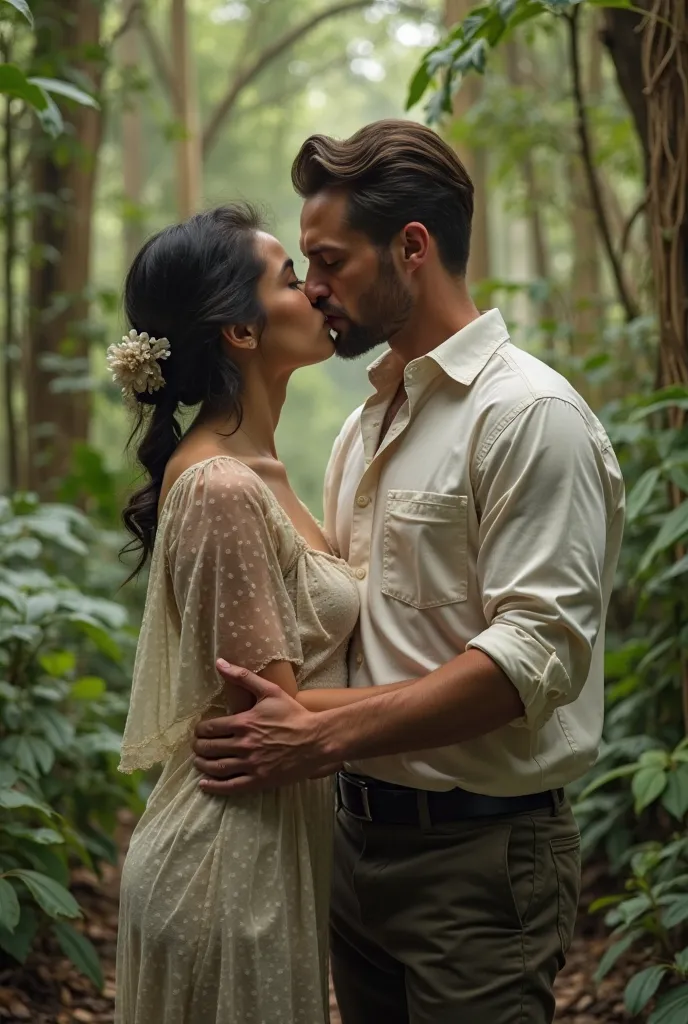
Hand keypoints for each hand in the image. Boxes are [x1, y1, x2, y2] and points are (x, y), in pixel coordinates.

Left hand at [192, 660, 327, 794]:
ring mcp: (251, 764)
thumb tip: (219, 662)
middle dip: (199, 747)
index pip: (210, 728)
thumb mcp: (270, 691)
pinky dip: (214, 787)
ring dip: (202, 765)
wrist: (316, 740)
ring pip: (216, 767)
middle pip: (209, 748)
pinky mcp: (259, 780)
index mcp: (244, 722)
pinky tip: (205, 784)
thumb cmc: (294, 714)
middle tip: (197, 746)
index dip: (200, 730)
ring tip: (199, 762)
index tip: (199, 731)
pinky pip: (230, 786)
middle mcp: (244, 744)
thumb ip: (243, 677)